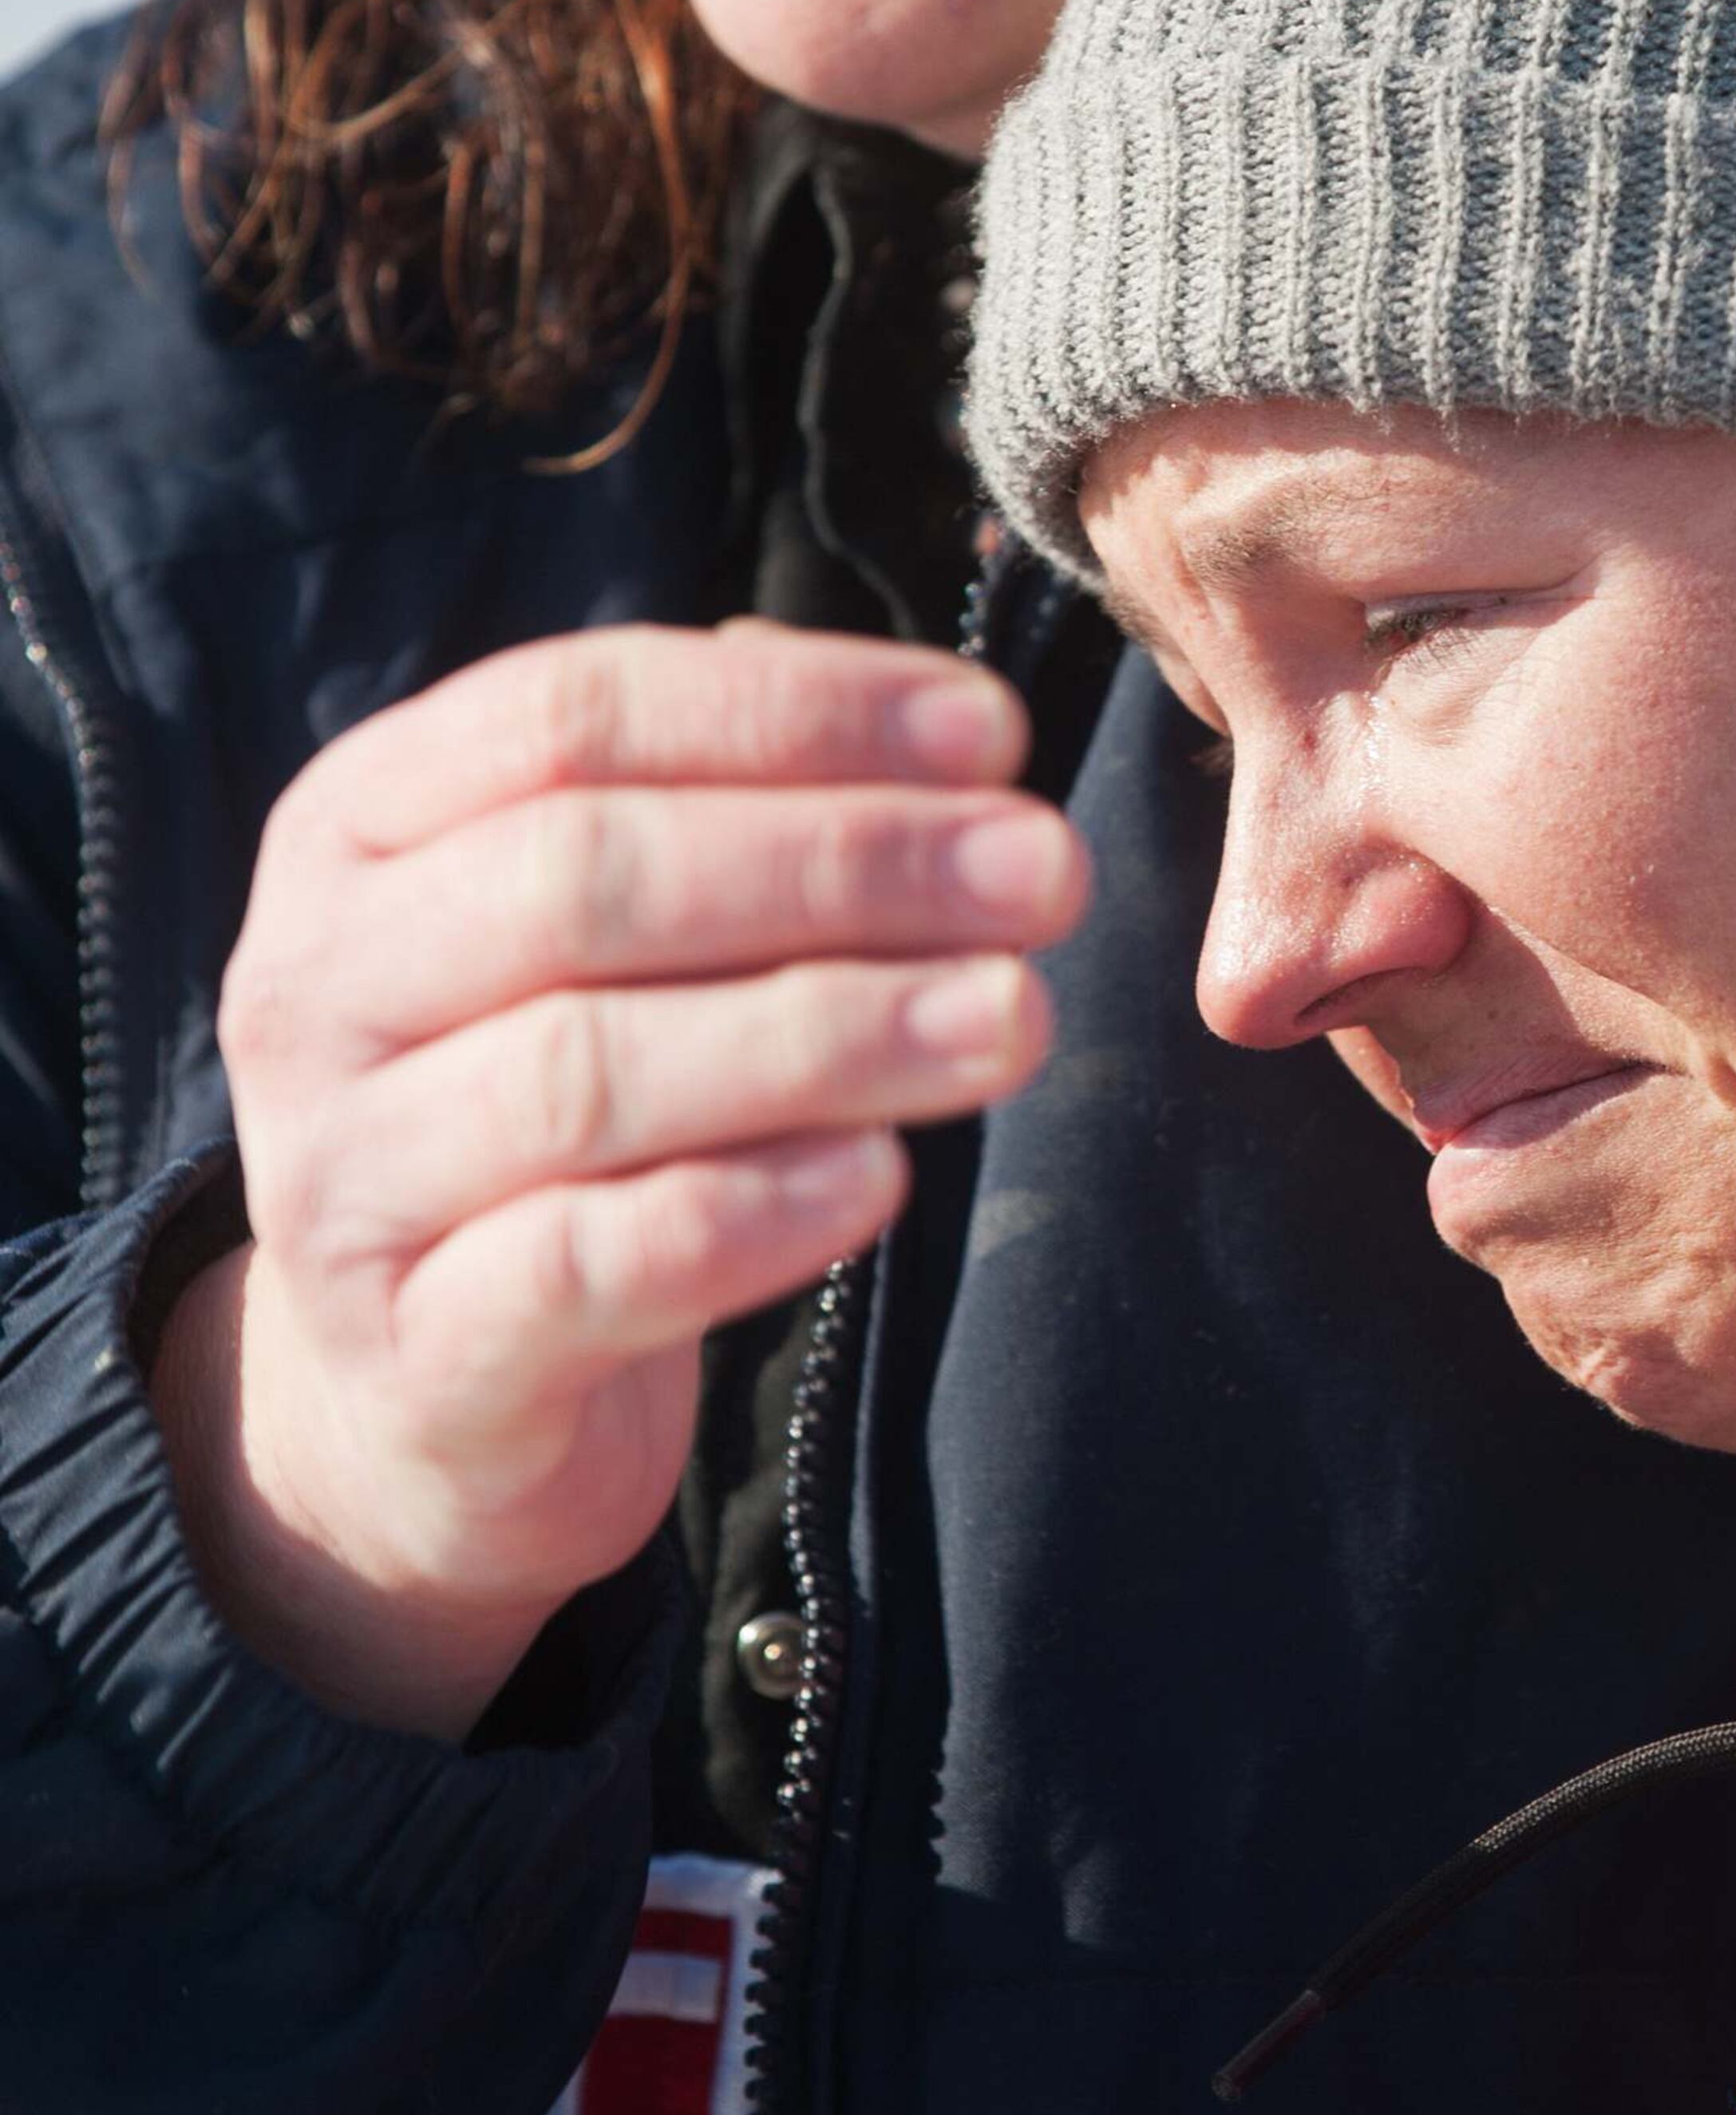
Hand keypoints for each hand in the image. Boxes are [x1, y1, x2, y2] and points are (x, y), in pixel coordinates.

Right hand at [152, 623, 1085, 1737]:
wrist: (426, 1404)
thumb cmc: (553, 1120)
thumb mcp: (600, 941)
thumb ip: (726, 817)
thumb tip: (939, 736)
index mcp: (357, 829)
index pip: (574, 713)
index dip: (797, 710)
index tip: (994, 733)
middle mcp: (315, 987)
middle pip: (583, 878)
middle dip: (843, 862)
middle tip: (1041, 875)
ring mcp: (341, 1183)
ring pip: (586, 1074)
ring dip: (829, 1033)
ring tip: (1011, 1017)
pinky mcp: (414, 1362)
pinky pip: (582, 1269)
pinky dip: (747, 1213)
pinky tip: (882, 1176)